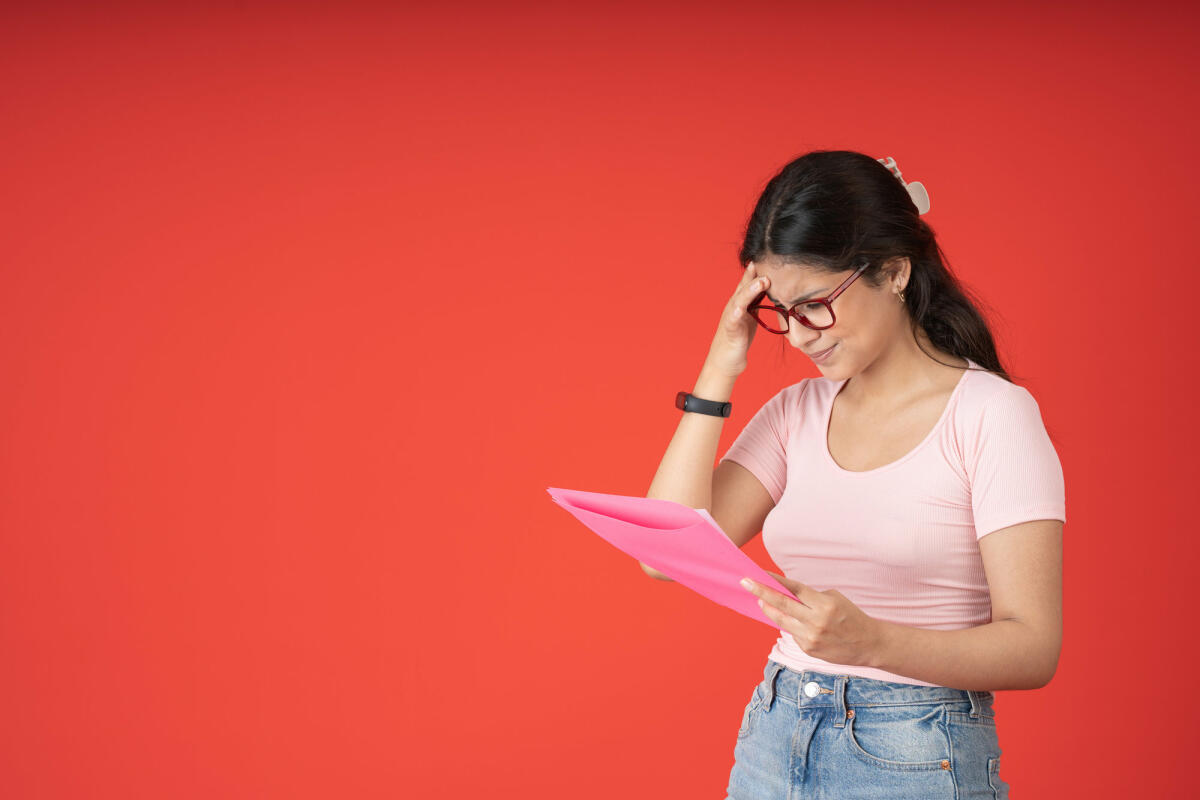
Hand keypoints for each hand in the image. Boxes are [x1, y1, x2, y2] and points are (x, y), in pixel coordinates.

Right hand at [705, 261, 769, 377]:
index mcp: (741, 303)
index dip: (757, 271)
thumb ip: (757, 303)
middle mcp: (734, 307)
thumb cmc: (739, 338)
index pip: (749, 284)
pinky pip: (733, 320)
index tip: (769, 257)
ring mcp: (731, 318)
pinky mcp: (731, 331)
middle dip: (753, 275)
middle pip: (743, 287)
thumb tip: (771, 291)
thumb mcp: (750, 317)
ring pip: (739, 300)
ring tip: (761, 281)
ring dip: (749, 290)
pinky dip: (737, 312)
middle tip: (764, 261)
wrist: (725, 361)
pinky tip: (741, 308)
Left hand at [740, 570, 883, 667]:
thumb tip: (786, 594)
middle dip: (761, 591)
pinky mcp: (808, 649)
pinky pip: (793, 633)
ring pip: (781, 620)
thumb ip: (810, 598)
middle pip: (782, 604)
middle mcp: (816, 622)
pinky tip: (791, 620)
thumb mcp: (835, 599)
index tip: (759, 573)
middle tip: (745, 582)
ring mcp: (811, 638)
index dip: (775, 580)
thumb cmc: (851, 616)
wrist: (869, 644)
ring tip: (759, 599)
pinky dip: (789, 624)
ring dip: (769, 609)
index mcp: (825, 605)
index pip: (794, 589)